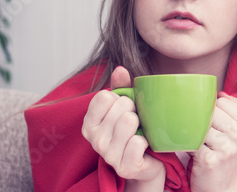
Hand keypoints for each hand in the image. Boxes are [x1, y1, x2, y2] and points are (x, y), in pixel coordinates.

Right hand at [81, 66, 165, 190]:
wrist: (146, 163)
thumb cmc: (133, 131)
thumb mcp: (125, 107)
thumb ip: (121, 87)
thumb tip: (120, 69)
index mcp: (90, 123)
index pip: (105, 96)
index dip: (120, 98)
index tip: (124, 109)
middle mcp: (94, 139)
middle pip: (121, 106)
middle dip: (134, 110)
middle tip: (136, 122)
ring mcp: (108, 155)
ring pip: (129, 122)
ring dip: (141, 124)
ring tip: (140, 132)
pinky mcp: (125, 167)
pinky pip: (138, 142)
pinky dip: (146, 141)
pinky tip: (144, 146)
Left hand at [189, 92, 236, 191]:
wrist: (220, 186)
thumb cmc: (224, 154)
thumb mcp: (236, 132)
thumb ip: (233, 110)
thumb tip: (221, 93)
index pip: (222, 102)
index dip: (212, 109)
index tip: (212, 121)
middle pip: (211, 112)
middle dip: (202, 119)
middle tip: (202, 131)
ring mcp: (226, 149)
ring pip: (200, 124)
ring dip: (193, 130)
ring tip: (195, 139)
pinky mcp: (210, 159)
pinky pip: (191, 140)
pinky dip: (186, 142)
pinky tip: (190, 148)